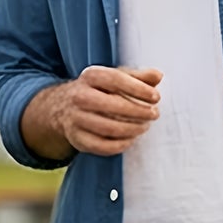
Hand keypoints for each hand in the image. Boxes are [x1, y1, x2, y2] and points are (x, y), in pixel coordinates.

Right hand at [32, 65, 162, 156]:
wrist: (64, 107)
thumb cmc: (98, 90)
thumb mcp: (115, 78)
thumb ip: (138, 76)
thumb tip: (158, 75)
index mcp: (91, 76)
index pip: (116, 80)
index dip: (139, 89)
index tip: (156, 97)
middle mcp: (80, 96)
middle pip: (114, 106)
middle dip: (139, 112)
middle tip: (154, 114)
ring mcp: (77, 119)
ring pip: (109, 128)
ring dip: (132, 129)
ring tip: (144, 126)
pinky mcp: (78, 139)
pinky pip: (103, 146)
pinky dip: (121, 145)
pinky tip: (132, 139)